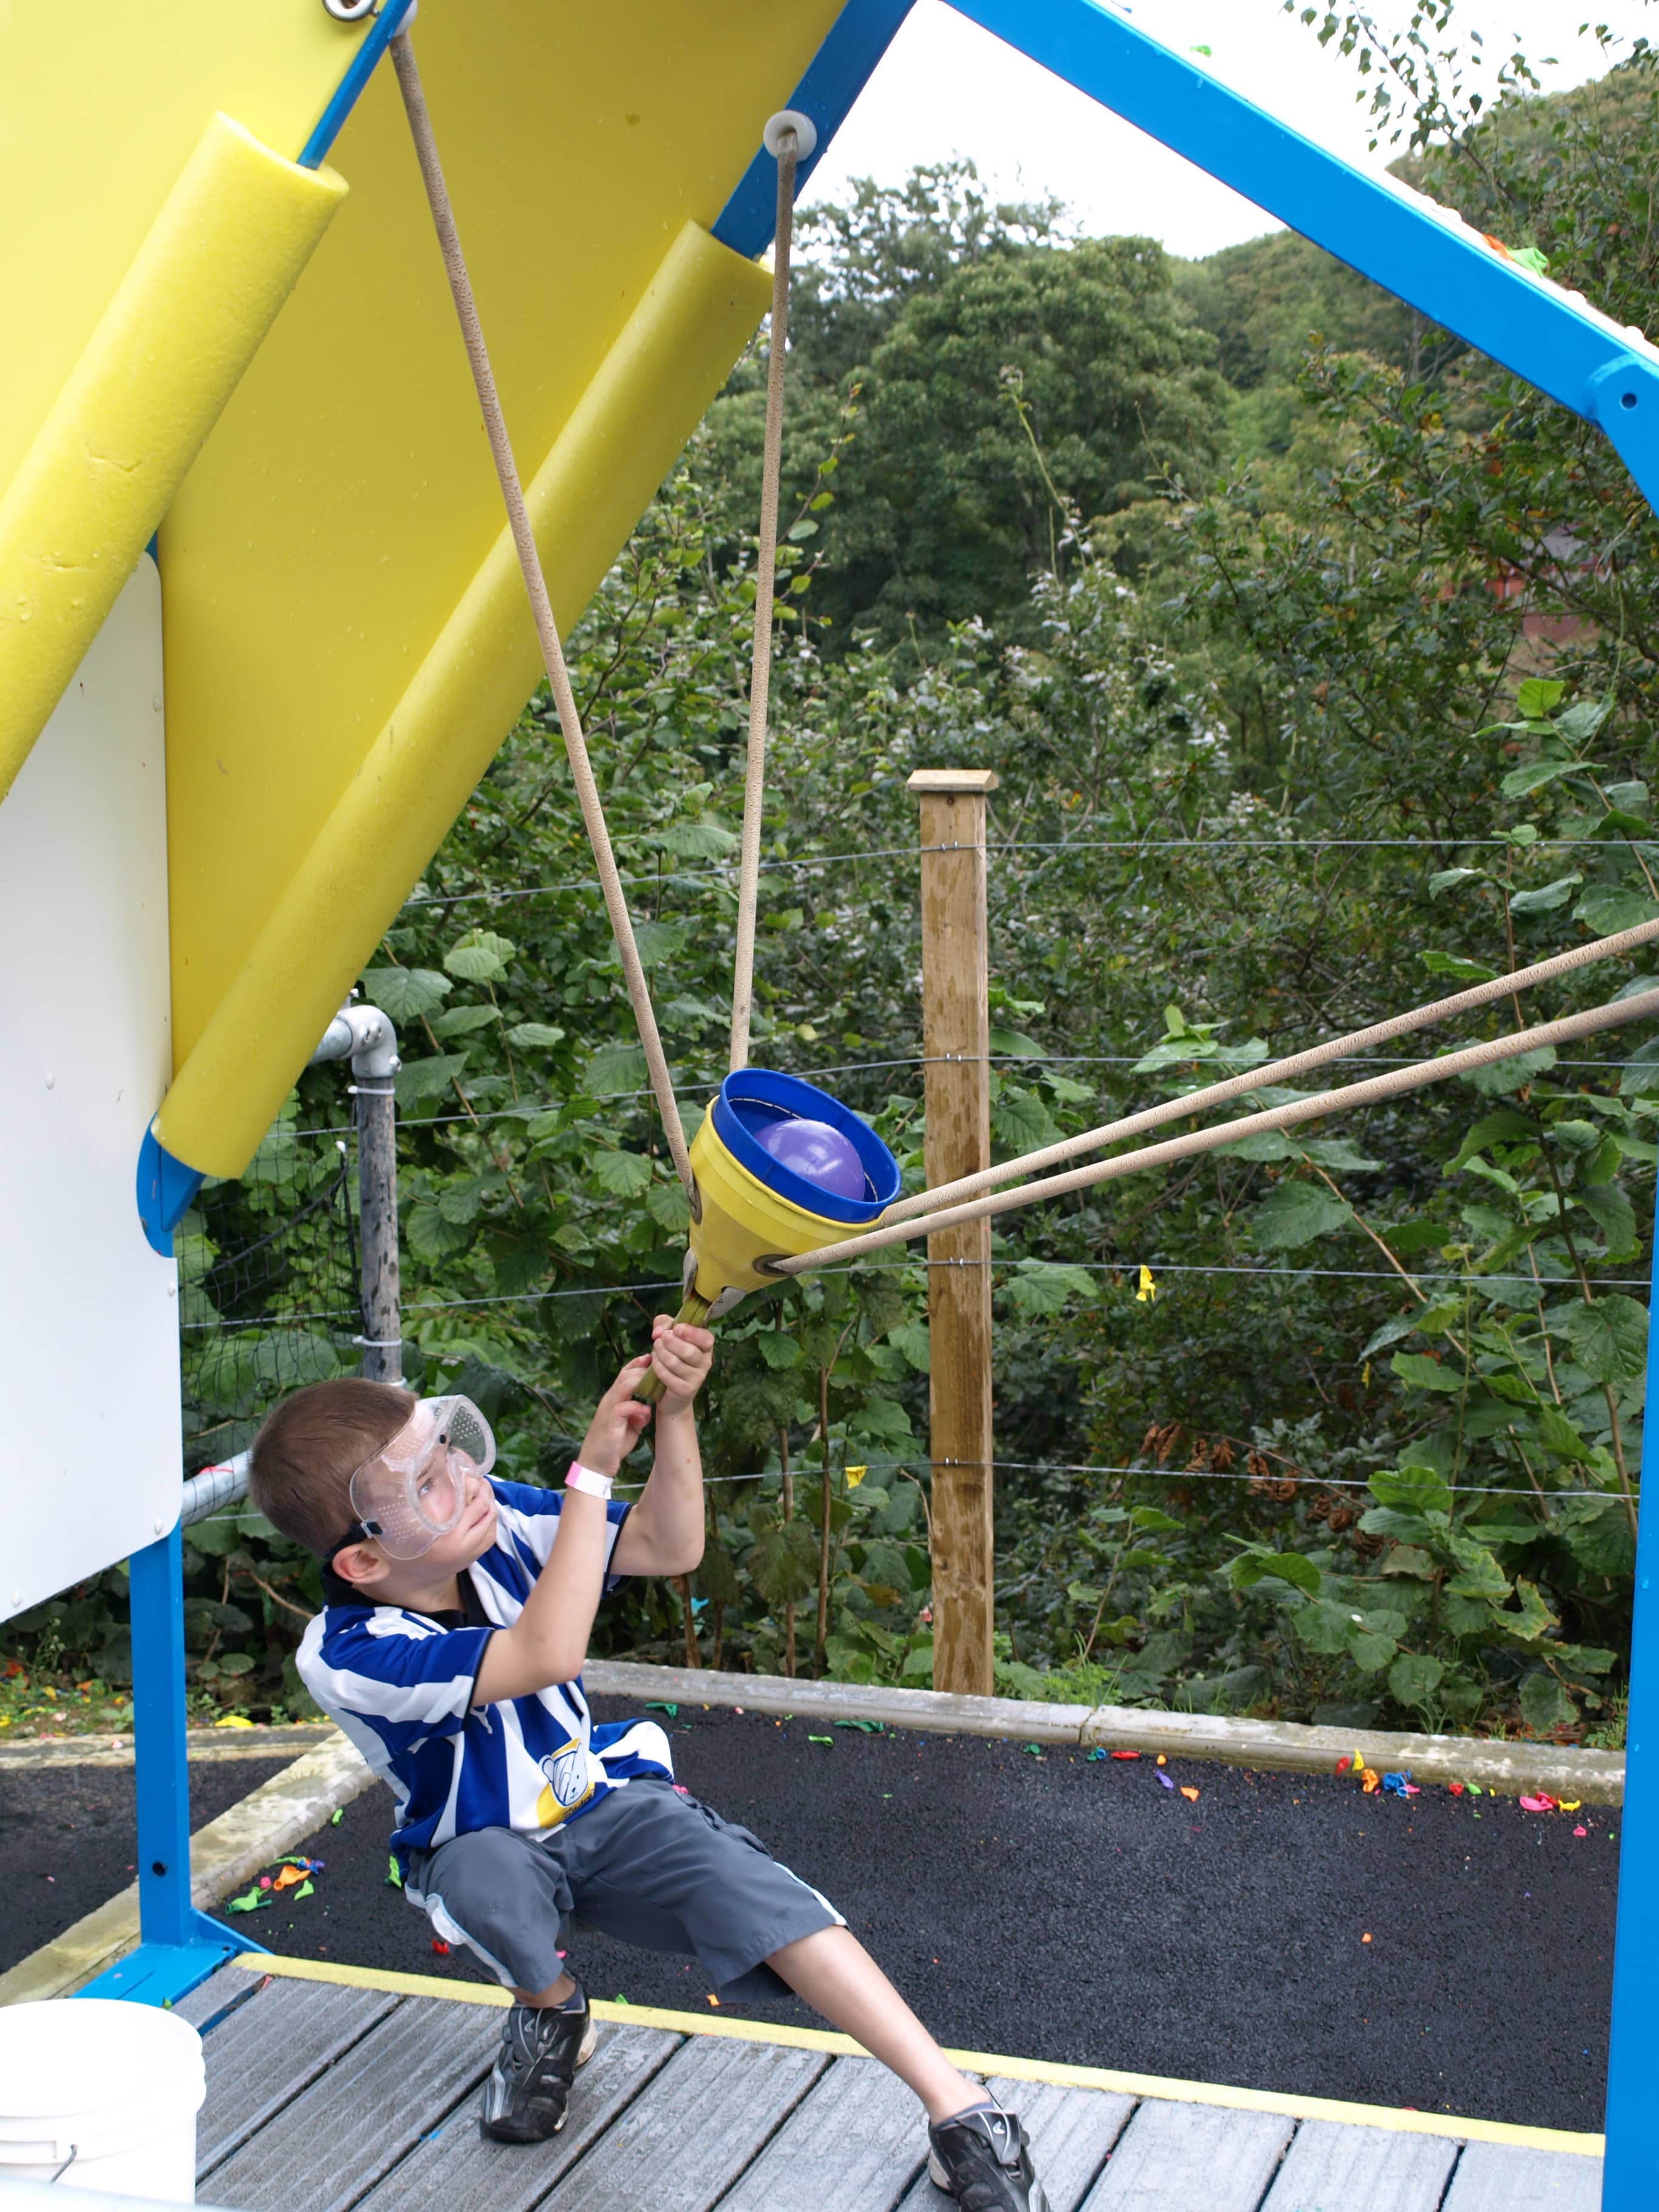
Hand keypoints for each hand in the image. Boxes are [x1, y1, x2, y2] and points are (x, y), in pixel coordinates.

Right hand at [578, 1355, 655, 1475]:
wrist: (596, 1464)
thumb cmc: (613, 1444)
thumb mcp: (630, 1427)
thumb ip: (638, 1415)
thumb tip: (647, 1409)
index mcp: (613, 1400)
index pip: (623, 1375)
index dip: (636, 1365)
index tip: (650, 1358)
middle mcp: (609, 1401)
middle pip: (624, 1376)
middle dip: (640, 1369)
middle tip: (656, 1367)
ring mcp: (608, 1411)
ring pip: (622, 1387)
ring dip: (638, 1382)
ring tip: (651, 1384)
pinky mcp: (610, 1424)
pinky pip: (622, 1408)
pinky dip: (635, 1407)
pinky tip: (645, 1412)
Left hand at [650, 1314, 714, 1414]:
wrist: (670, 1391)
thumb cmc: (672, 1357)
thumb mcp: (668, 1334)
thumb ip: (664, 1324)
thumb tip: (658, 1332)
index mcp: (705, 1346)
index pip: (706, 1338)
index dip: (691, 1333)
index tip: (676, 1329)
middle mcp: (706, 1362)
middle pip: (688, 1351)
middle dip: (669, 1343)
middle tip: (659, 1340)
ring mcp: (697, 1378)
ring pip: (675, 1363)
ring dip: (660, 1353)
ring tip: (655, 1350)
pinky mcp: (686, 1390)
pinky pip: (668, 1375)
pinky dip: (657, 1366)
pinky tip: (654, 1362)